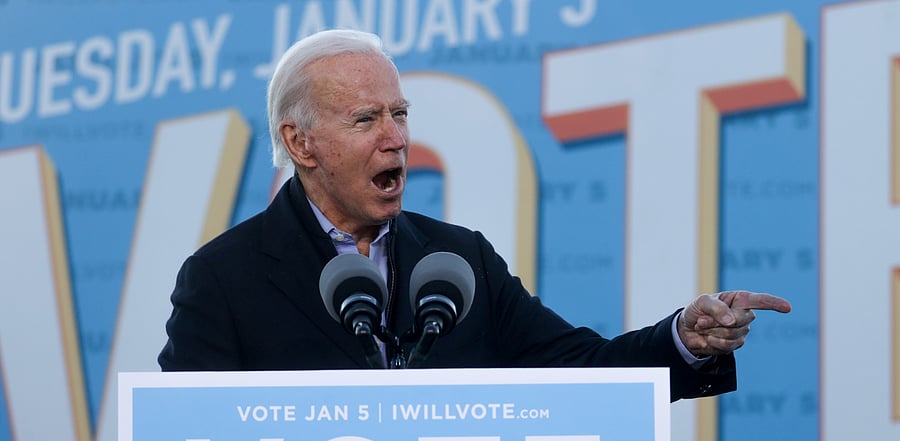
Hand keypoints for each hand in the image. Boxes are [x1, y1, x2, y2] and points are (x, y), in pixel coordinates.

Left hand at [677, 290, 791, 356]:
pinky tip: (708, 338)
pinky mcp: (736, 344)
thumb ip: (716, 308)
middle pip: (740, 320)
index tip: (787, 307)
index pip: (760, 301)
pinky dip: (714, 341)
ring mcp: (742, 330)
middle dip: (716, 321)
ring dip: (712, 331)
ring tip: (704, 327)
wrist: (687, 330)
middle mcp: (744, 314)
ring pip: (732, 333)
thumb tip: (731, 320)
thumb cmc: (697, 310)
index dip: (774, 303)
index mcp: (739, 299)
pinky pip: (728, 345)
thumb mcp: (702, 302)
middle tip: (701, 320)